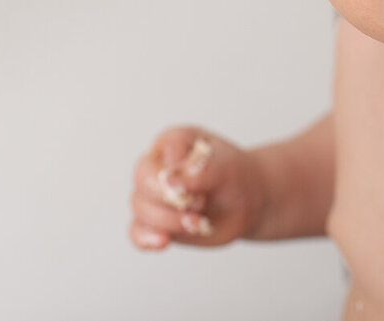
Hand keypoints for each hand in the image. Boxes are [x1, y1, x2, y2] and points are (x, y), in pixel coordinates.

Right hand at [129, 126, 263, 250]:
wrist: (246, 202)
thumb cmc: (234, 176)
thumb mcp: (225, 168)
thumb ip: (199, 171)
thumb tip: (167, 182)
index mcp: (173, 141)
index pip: (161, 153)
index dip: (181, 175)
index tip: (206, 184)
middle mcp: (156, 165)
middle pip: (143, 181)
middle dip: (170, 200)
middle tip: (200, 206)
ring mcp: (152, 195)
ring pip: (140, 208)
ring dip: (169, 221)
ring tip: (198, 222)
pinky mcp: (154, 222)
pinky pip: (137, 231)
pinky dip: (146, 239)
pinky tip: (163, 242)